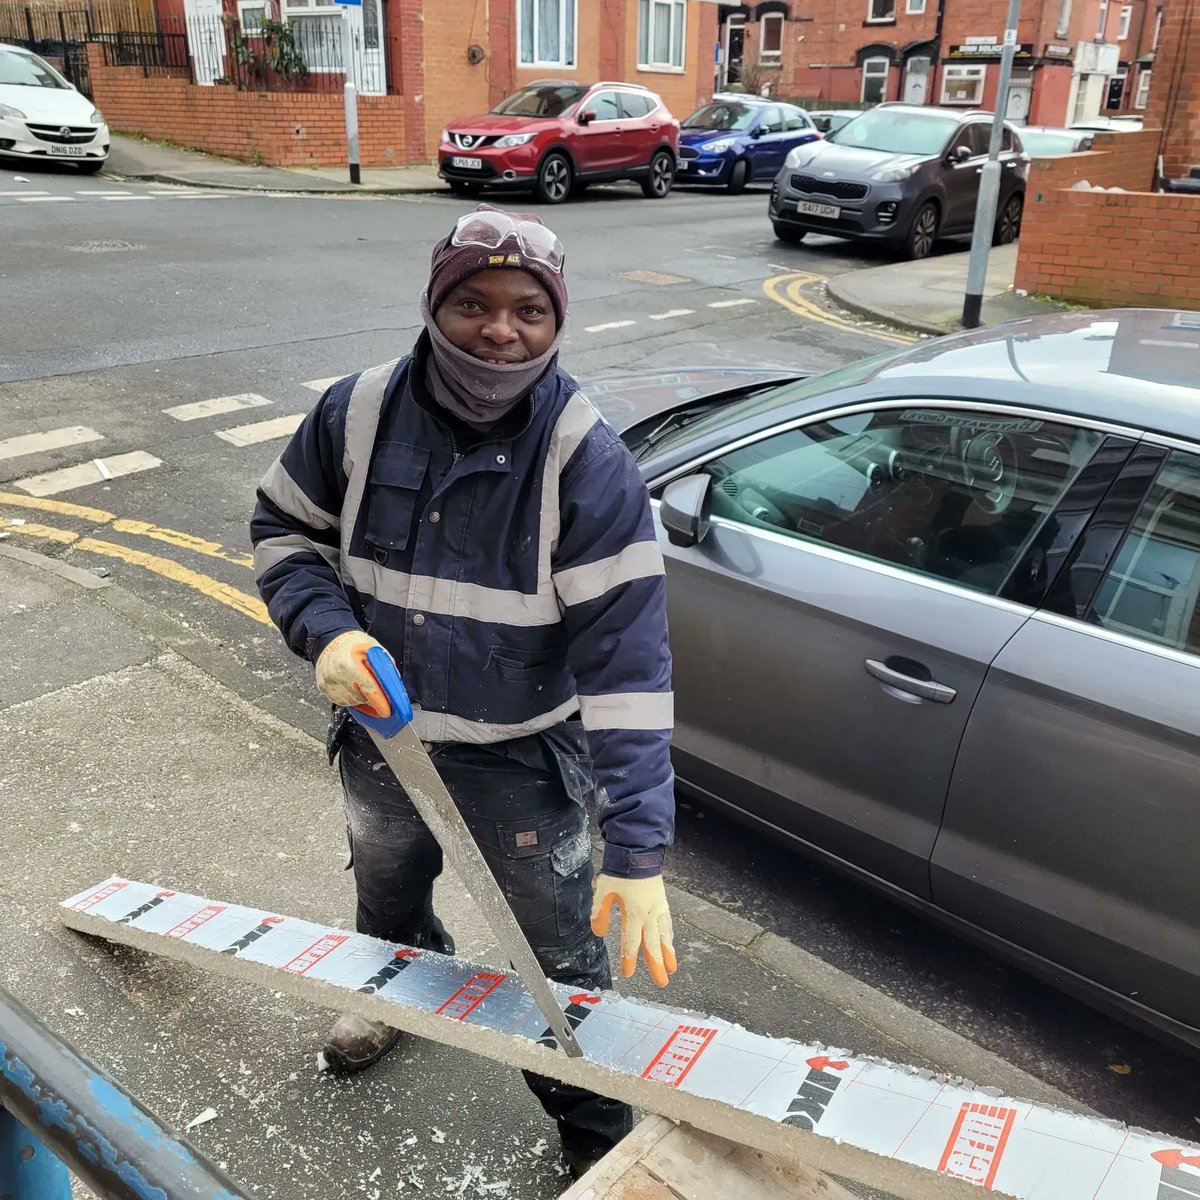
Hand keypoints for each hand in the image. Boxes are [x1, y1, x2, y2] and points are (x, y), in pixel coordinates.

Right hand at [315, 630, 389, 712]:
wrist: (328, 641)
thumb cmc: (351, 644)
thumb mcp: (373, 648)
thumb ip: (385, 666)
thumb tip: (394, 683)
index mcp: (351, 666)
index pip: (370, 691)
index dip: (380, 703)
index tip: (387, 711)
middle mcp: (339, 679)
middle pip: (364, 698)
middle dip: (373, 696)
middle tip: (374, 683)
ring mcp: (331, 687)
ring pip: (355, 702)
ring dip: (362, 696)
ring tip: (359, 679)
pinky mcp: (326, 692)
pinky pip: (345, 701)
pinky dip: (352, 696)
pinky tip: (352, 684)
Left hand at [590, 873, 676, 987]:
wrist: (638, 854)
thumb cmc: (620, 872)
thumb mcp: (603, 891)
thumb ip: (600, 912)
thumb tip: (598, 932)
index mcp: (634, 914)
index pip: (631, 942)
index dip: (629, 959)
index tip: (628, 974)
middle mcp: (649, 914)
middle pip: (653, 945)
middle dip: (656, 965)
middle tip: (661, 983)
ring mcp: (658, 909)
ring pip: (664, 936)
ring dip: (668, 953)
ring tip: (672, 968)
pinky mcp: (662, 902)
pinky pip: (668, 924)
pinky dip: (669, 936)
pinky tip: (670, 941)